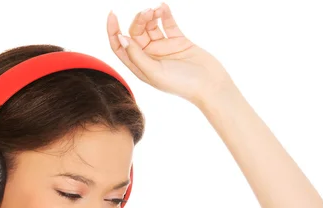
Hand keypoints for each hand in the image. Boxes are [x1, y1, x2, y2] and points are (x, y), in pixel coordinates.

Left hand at [107, 3, 233, 104]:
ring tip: (156, 10)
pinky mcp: (178, 41)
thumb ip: (136, 55)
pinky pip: (169, 24)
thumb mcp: (153, 72)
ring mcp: (164, 48)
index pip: (119, 47)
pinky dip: (165, 14)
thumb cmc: (181, 84)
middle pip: (135, 33)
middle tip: (147, 13)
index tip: (112, 15)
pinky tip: (163, 7)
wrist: (209, 85)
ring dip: (151, 16)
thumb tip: (120, 38)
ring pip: (151, 27)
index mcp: (139, 66)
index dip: (113, 31)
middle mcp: (149, 57)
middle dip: (138, 20)